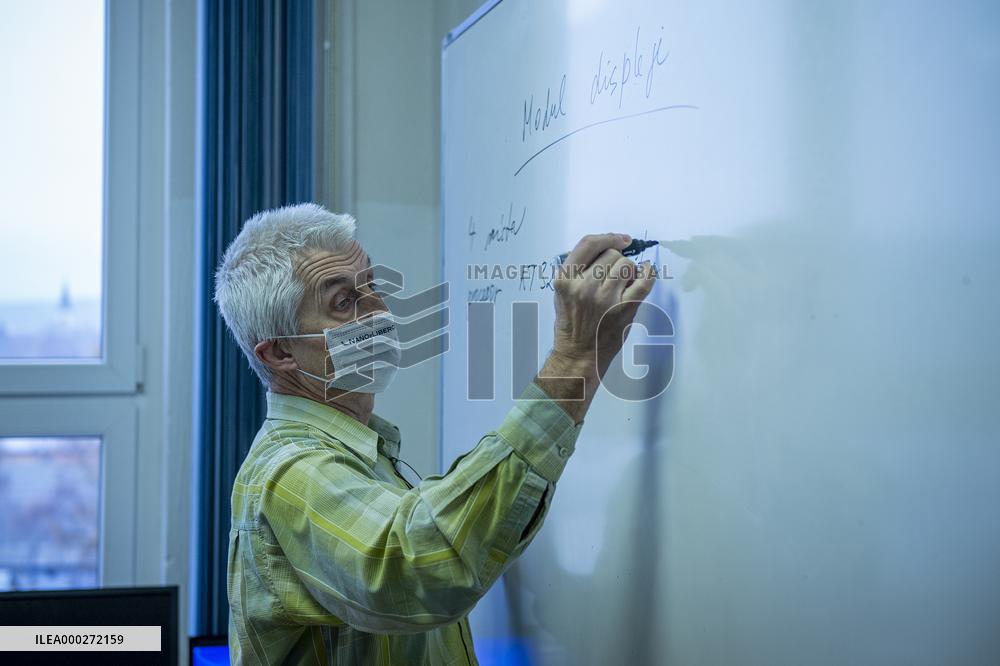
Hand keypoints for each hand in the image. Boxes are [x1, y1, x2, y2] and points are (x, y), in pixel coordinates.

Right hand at [536, 233, 656, 421]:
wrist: (578, 355)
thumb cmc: (571, 323)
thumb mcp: (562, 292)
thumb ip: (578, 270)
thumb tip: (610, 247)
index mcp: (565, 279)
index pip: (588, 244)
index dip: (608, 237)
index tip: (620, 239)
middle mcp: (583, 286)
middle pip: (611, 254)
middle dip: (617, 260)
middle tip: (615, 275)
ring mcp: (604, 298)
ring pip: (627, 265)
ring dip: (629, 270)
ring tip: (624, 283)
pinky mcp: (623, 309)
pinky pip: (644, 281)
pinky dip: (649, 273)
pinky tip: (647, 272)